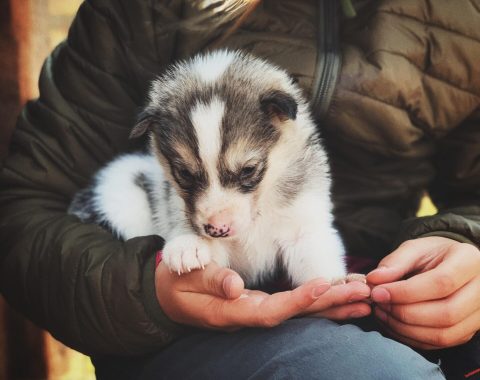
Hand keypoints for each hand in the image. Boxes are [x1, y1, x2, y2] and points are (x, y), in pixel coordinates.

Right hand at [155, 261, 370, 330]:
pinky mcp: (259, 305)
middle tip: (364, 293)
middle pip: (294, 314)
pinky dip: (317, 301)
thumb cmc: (176, 283)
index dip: (298, 301)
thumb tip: (235, 286)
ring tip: (364, 298)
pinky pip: (293, 306)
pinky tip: (338, 297)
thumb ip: (210, 281)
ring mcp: (255, 311)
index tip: (323, 286)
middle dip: (329, 304)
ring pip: (298, 312)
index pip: (271, 311)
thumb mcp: (185, 278)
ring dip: (331, 305)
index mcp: (231, 311)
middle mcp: (249, 315)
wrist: (168, 295)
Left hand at [367, 237, 479, 348]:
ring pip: (444, 334)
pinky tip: (392, 324)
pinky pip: (441, 344)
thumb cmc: (432, 254)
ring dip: (406, 328)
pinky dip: (412, 337)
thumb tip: (374, 280)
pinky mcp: (468, 332)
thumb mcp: (414, 249)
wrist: (451, 264)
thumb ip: (394, 263)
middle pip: (446, 313)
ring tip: (382, 313)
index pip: (442, 283)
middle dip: (405, 312)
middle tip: (379, 304)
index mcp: (470, 261)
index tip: (378, 292)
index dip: (406, 292)